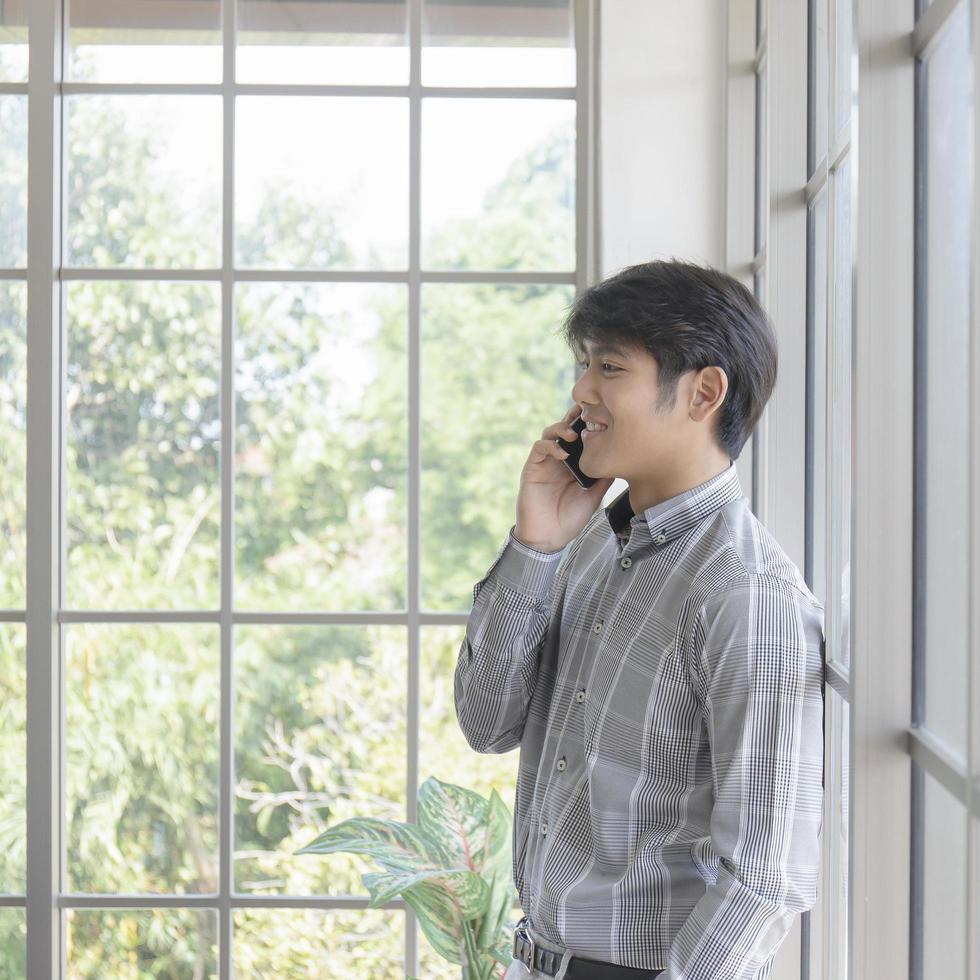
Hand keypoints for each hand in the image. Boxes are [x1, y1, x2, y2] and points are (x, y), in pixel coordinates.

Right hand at [514, 404, 615, 552]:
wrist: (549, 537)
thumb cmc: (570, 519)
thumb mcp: (594, 496)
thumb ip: (603, 478)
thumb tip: (621, 459)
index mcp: (574, 464)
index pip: (580, 436)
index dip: (588, 424)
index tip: (602, 416)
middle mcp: (559, 460)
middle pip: (564, 428)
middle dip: (574, 417)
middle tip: (586, 411)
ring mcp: (545, 463)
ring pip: (550, 433)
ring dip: (561, 428)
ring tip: (573, 434)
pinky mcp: (532, 468)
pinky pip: (539, 448)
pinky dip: (550, 446)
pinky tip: (562, 454)